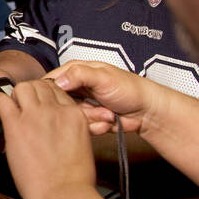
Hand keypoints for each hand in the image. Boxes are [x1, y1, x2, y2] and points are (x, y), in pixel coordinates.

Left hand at [0, 78, 96, 198]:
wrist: (62, 194)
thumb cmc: (73, 179)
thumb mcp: (81, 145)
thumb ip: (69, 129)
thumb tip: (57, 127)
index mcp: (75, 115)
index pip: (58, 92)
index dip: (46, 96)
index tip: (40, 103)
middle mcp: (56, 110)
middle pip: (40, 86)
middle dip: (31, 92)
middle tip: (25, 105)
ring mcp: (35, 116)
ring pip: (22, 88)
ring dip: (16, 95)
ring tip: (13, 107)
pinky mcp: (16, 125)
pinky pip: (1, 101)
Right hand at [46, 61, 165, 136]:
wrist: (147, 111)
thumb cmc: (130, 89)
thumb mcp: (103, 77)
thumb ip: (79, 74)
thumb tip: (58, 81)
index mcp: (74, 72)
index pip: (51, 81)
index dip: (52, 92)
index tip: (62, 99)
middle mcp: (75, 88)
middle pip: (59, 102)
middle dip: (77, 109)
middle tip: (95, 107)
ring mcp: (81, 104)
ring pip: (70, 117)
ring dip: (91, 118)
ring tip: (107, 113)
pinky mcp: (87, 119)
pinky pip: (81, 127)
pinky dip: (96, 126)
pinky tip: (108, 121)